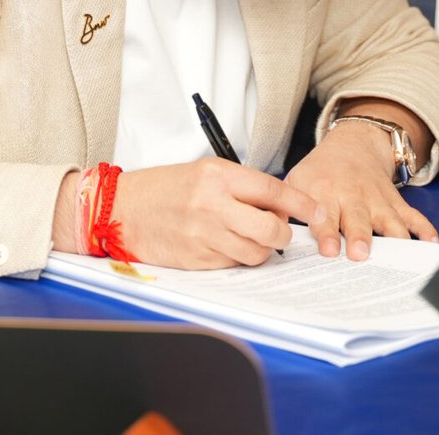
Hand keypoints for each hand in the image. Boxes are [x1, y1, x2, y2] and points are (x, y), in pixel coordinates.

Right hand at [54, 159, 323, 268]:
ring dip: (262, 250)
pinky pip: (232, 265)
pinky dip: (237, 259)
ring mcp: (203, 236)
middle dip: (284, 233)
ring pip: (255, 253)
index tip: (318, 211)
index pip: (273, 191)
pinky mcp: (195, 260)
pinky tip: (226, 246)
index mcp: (218, 176)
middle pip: (271, 228)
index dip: (301, 203)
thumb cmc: (166, 188)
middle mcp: (212, 205)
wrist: (120, 210)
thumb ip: (243, 186)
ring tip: (250, 238)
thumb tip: (282, 205)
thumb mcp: (206, 172)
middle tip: (281, 231)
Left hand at [285, 117, 438, 260]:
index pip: (325, 216)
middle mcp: (353, 196)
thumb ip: (284, 207)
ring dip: (393, 237)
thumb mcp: (296, 181)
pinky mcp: (395, 202)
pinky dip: (424, 229)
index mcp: (325, 192)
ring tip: (399, 256)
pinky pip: (414, 216)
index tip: (329, 250)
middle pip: (359, 220)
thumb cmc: (321, 172)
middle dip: (360, 237)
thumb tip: (270, 234)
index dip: (327, 233)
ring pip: (390, 220)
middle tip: (360, 254)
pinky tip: (430, 243)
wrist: (353, 145)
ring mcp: (377, 200)